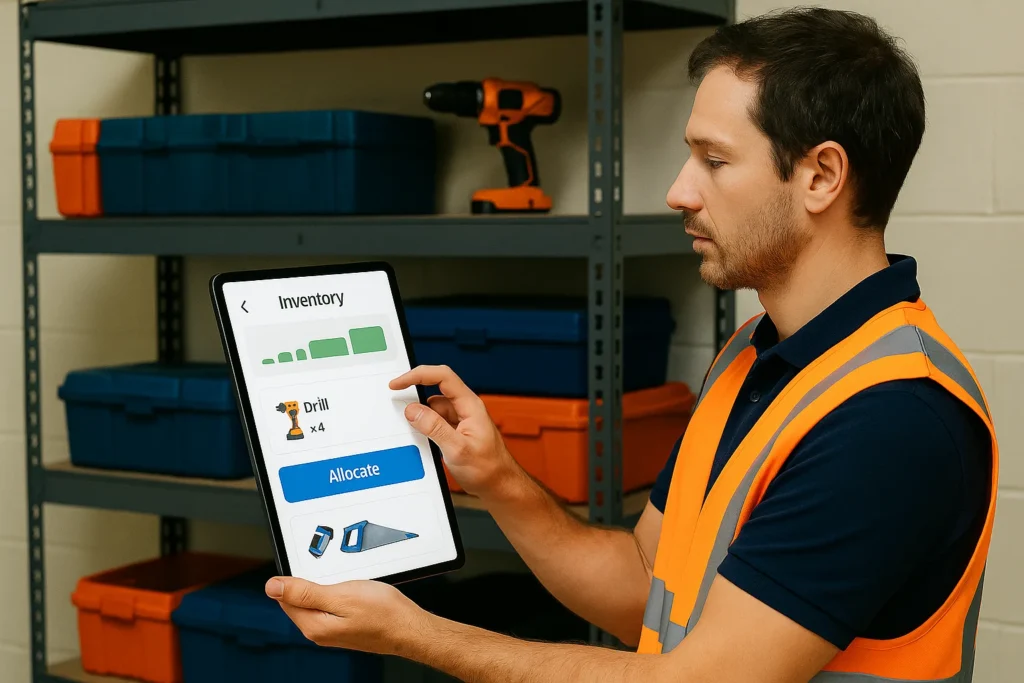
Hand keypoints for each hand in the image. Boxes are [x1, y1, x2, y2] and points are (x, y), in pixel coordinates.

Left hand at [265, 576, 426, 655]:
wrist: (409, 627)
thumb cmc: (383, 613)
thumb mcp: (340, 595)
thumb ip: (304, 592)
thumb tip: (272, 587)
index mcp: (313, 625)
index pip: (284, 598)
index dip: (294, 577)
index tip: (310, 567)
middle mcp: (319, 632)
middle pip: (299, 600)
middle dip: (310, 582)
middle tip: (334, 574)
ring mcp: (332, 631)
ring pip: (315, 602)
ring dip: (325, 587)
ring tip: (346, 582)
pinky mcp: (343, 627)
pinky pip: (330, 606)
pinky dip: (337, 594)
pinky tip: (352, 590)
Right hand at [389, 364, 520, 497]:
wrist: (499, 486)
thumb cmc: (488, 469)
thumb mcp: (457, 449)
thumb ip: (434, 428)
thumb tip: (413, 410)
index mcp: (470, 405)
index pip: (442, 376)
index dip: (418, 375)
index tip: (399, 383)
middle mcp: (465, 408)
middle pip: (435, 390)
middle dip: (416, 396)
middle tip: (399, 406)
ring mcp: (460, 419)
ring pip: (433, 408)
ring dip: (421, 416)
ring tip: (415, 433)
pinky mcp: (456, 431)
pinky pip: (435, 422)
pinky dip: (425, 427)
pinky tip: (423, 440)